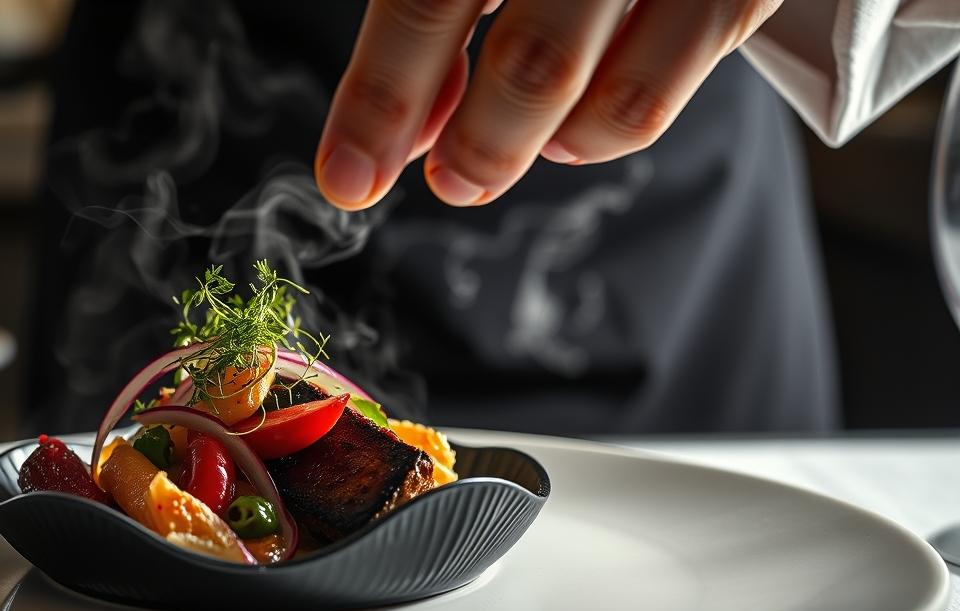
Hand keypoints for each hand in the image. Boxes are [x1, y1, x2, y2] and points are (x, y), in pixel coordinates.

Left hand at [315, 0, 782, 209]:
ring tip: (514, 150)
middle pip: (530, 55)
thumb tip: (394, 130)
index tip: (349, 178)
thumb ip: (439, 16)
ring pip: (609, 86)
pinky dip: (610, 127)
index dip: (379, 97)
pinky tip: (570, 131)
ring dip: (540, 143)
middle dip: (480, 143)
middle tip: (453, 182)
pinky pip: (673, 80)